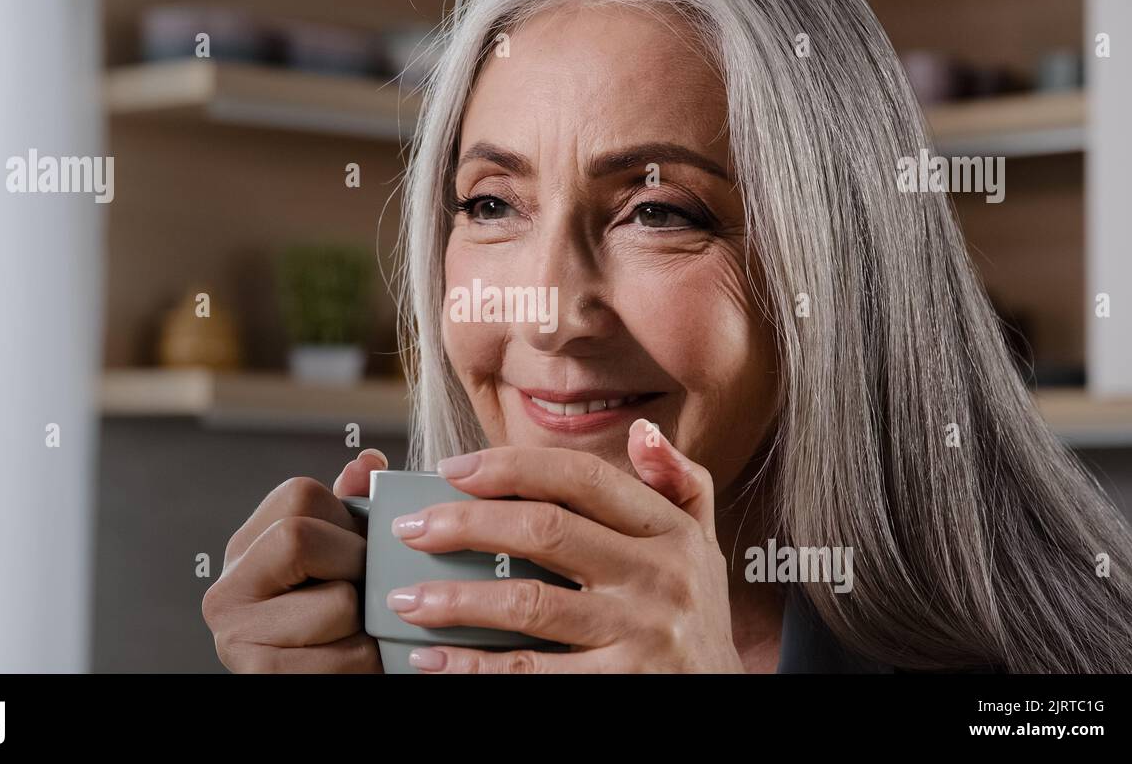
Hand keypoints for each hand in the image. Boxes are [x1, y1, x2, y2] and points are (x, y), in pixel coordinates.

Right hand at [201, 449, 387, 672]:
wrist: (323, 682)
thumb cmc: (340, 621)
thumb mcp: (342, 558)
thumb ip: (352, 509)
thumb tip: (367, 461)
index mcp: (245, 547)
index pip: (300, 494)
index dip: (347, 521)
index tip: (353, 555)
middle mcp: (225, 589)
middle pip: (301, 538)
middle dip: (355, 567)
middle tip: (362, 596)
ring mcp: (234, 635)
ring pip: (337, 601)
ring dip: (367, 622)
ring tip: (356, 634)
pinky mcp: (259, 675)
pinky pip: (346, 656)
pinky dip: (367, 662)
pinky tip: (353, 663)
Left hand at [386, 420, 744, 672]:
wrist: (726, 702)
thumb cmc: (697, 619)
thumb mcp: (704, 546)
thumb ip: (679, 484)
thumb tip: (643, 431)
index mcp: (670, 531)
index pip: (580, 478)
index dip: (510, 467)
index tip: (450, 469)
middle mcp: (659, 576)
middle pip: (544, 530)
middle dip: (466, 524)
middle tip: (409, 529)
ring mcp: (641, 634)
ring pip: (529, 603)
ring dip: (456, 600)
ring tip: (404, 599)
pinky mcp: (619, 686)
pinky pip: (531, 672)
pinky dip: (474, 668)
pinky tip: (434, 661)